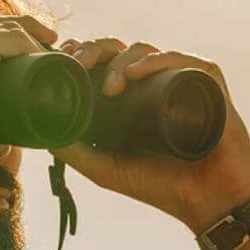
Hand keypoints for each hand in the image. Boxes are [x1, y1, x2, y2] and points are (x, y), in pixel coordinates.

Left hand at [53, 38, 249, 232]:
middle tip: (78, 64)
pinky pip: (183, 61)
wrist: (207, 199)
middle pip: (119, 50)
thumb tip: (41, 131)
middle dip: (94, 50)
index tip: (62, 61)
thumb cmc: (160, 184)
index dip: (80, 55)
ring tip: (110, 86)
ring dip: (122, 61)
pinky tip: (139, 71)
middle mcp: (152, 83)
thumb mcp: (105, 169)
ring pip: (146, 51)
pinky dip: (159, 60)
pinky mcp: (208, 83)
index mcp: (128, 97)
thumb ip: (74, 151)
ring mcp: (180, 80)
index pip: (100, 62)